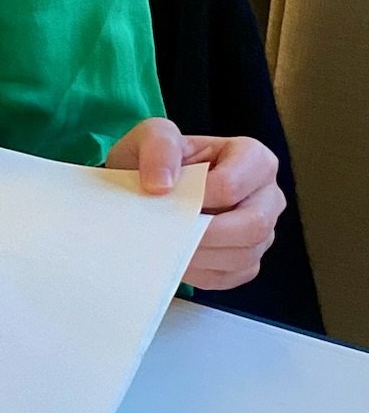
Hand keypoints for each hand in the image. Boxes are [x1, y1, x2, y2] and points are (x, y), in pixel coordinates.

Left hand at [105, 120, 284, 289]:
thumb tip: (162, 185)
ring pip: (243, 255)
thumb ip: (158, 147)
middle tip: (167, 233)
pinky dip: (199, 272)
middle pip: (253, 225)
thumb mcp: (151, 136)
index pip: (232, 186)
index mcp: (253, 158)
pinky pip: (230, 277)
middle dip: (204, 234)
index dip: (196, 198)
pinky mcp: (247, 262)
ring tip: (166, 244)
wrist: (146, 188)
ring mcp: (262, 232)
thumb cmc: (156, 160)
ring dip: (199, 255)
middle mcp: (267, 196)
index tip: (166, 198)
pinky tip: (176, 258)